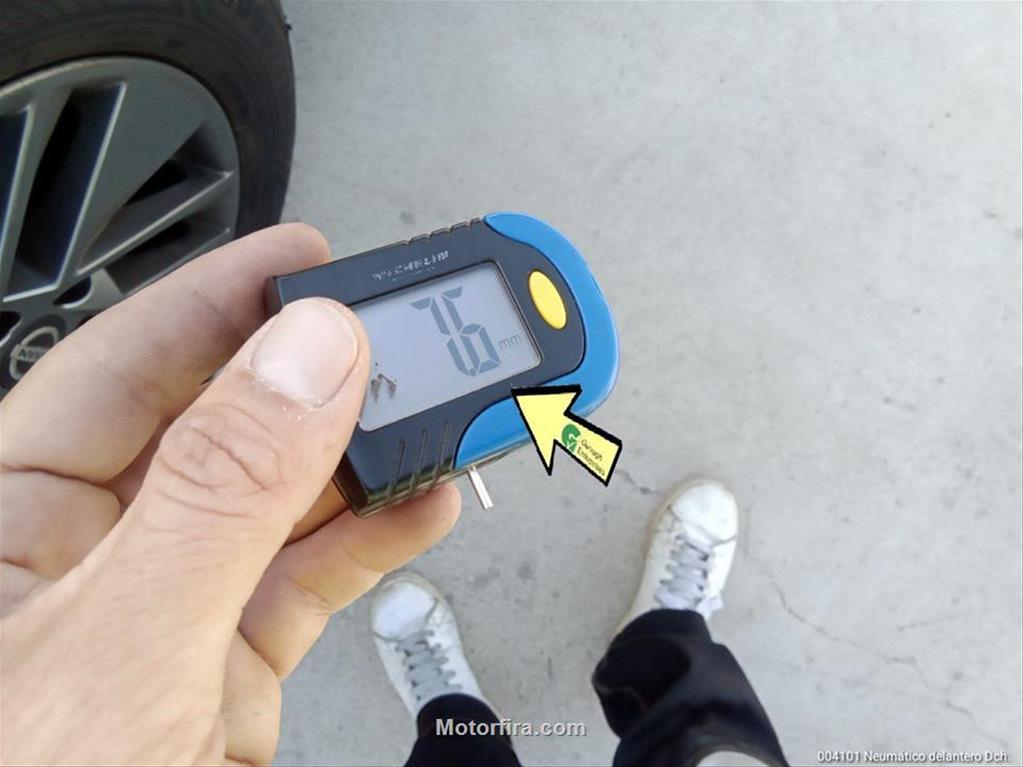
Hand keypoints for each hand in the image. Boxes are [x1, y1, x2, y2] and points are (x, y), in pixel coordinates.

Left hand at [0, 224, 460, 765]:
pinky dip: (377, 533)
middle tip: (405, 334)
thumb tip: (307, 358)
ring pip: (285, 493)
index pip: (129, 363)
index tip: (312, 257)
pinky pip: (312, 570)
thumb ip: (219, 493)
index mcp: (9, 516)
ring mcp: (167, 604)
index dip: (225, 298)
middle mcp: (89, 549)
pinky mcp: (226, 660)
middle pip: (225, 419)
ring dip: (369, 451)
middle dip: (324, 374)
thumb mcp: (116, 647)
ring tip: (442, 409)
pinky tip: (424, 496)